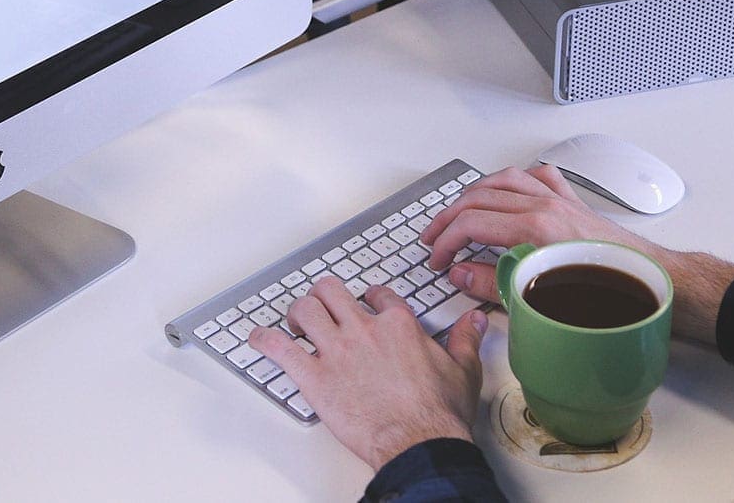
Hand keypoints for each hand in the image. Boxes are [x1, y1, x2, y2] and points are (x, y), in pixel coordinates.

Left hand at [248, 277, 488, 470]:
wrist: (419, 441)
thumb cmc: (438, 413)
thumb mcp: (462, 369)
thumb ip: (465, 339)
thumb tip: (474, 321)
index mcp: (398, 324)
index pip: (377, 295)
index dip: (369, 297)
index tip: (366, 303)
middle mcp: (364, 330)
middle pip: (332, 291)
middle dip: (324, 295)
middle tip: (322, 306)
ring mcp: (337, 351)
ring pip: (305, 310)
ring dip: (296, 313)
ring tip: (295, 322)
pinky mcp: (315, 377)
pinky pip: (280, 349)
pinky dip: (264, 341)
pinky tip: (259, 340)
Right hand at [422, 164, 654, 301]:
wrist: (653, 285)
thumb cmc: (610, 295)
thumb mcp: (539, 299)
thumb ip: (493, 284)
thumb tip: (461, 274)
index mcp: (536, 228)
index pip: (472, 223)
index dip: (446, 242)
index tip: (438, 260)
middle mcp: (547, 206)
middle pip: (480, 197)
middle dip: (450, 217)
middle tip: (435, 238)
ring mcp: (561, 201)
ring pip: (505, 180)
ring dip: (475, 193)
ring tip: (458, 210)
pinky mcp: (574, 204)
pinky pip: (539, 178)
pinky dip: (517, 181)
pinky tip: (509, 191)